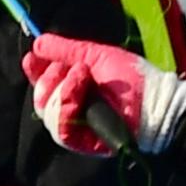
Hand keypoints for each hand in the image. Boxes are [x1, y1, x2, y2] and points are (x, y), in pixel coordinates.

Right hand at [22, 33, 185, 155]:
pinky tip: (79, 95)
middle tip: (71, 68)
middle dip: (50, 78)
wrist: (153, 100)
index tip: (31, 58)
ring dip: (62, 90)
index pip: (45, 82)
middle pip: (41, 98)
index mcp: (76, 87)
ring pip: (47, 112)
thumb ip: (66, 50)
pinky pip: (60, 129)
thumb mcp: (96, 55)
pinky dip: (66, 108)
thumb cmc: (132, 77)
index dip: (35, 71)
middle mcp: (73, 108)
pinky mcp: (82, 143)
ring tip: (83, 77)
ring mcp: (76, 127)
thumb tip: (38, 42)